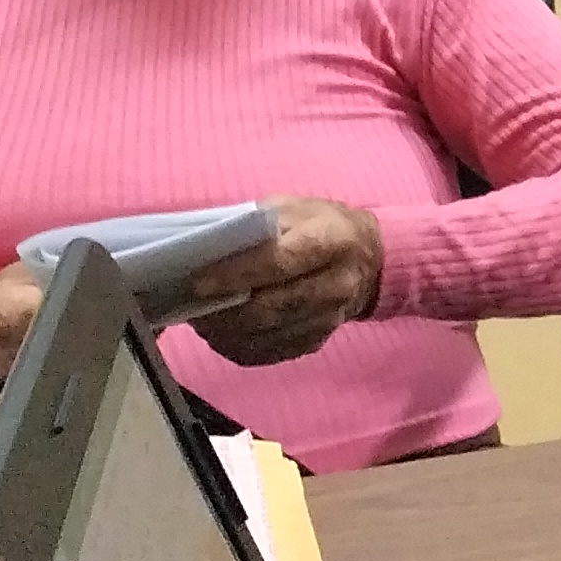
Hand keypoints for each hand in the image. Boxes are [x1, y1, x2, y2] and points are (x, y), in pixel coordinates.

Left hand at [187, 196, 384, 367]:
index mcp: (331, 241)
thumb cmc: (321, 226)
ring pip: (265, 335)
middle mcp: (336, 285)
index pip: (279, 262)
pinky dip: (236, 344)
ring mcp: (328, 320)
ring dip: (225, 330)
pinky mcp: (315, 343)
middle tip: (191, 303)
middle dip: (224, 309)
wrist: (368, 260)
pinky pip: (267, 352)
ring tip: (200, 316)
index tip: (198, 281)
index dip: (237, 274)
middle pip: (270, 307)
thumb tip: (210, 249)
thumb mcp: (293, 208)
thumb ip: (256, 225)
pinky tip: (222, 330)